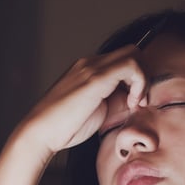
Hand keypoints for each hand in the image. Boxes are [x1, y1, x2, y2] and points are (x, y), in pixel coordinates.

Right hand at [0, 45, 147, 184]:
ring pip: (133, 54)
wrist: (41, 132)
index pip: (123, 61)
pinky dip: (139, 82)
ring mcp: (91, 67)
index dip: (137, 79)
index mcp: (88, 70)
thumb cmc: (65, 128)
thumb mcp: (98, 112)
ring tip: (135, 103)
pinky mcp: (95, 78)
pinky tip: (132, 102)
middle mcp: (89, 63)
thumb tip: (137, 101)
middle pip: (131, 51)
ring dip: (142, 79)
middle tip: (139, 102)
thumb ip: (116, 103)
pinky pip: (130, 65)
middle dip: (143, 75)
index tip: (136, 104)